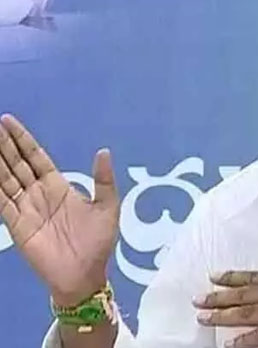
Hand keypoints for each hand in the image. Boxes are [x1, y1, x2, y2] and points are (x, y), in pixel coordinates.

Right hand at [0, 114, 119, 305]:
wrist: (85, 274)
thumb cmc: (98, 242)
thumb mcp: (107, 207)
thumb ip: (104, 180)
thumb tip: (103, 151)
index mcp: (58, 186)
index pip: (35, 157)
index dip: (22, 140)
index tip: (8, 122)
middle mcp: (38, 193)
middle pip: (16, 163)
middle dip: (4, 144)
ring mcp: (25, 208)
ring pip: (5, 178)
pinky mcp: (16, 224)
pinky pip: (0, 201)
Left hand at [193, 244, 257, 346]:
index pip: (255, 276)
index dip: (233, 276)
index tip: (215, 276)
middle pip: (245, 294)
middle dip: (219, 297)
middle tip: (198, 299)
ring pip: (248, 313)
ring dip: (224, 315)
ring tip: (204, 317)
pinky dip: (246, 340)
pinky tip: (230, 342)